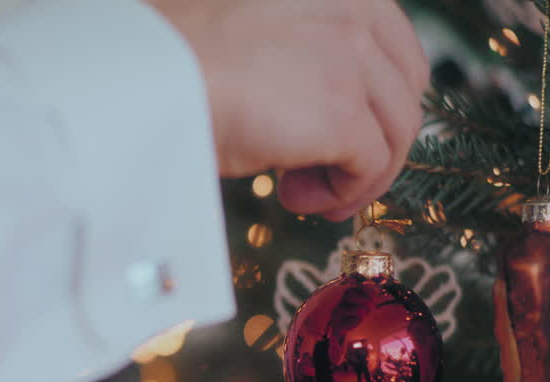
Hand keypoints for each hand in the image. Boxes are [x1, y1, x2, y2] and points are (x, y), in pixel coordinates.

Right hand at [149, 0, 427, 221]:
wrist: (145, 81)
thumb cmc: (174, 58)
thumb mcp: (252, 31)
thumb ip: (297, 46)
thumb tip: (310, 95)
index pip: (394, 42)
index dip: (377, 98)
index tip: (346, 132)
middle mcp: (353, 9)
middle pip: (404, 91)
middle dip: (375, 139)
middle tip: (327, 169)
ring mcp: (352, 59)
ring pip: (396, 133)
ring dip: (356, 172)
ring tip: (302, 190)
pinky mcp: (343, 113)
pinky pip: (372, 167)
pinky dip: (342, 193)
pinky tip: (295, 195)